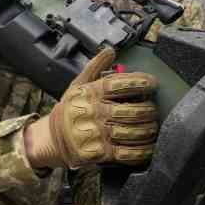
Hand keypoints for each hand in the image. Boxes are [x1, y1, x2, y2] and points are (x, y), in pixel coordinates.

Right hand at [24, 48, 157, 168]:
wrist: (49, 139)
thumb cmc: (69, 110)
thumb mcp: (77, 85)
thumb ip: (95, 67)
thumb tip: (110, 50)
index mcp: (90, 94)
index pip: (120, 84)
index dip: (140, 82)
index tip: (152, 83)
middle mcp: (95, 113)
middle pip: (132, 110)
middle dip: (149, 109)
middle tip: (155, 109)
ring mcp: (98, 134)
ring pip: (133, 131)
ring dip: (149, 129)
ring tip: (153, 126)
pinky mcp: (100, 153)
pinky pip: (128, 153)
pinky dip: (142, 151)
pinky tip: (149, 146)